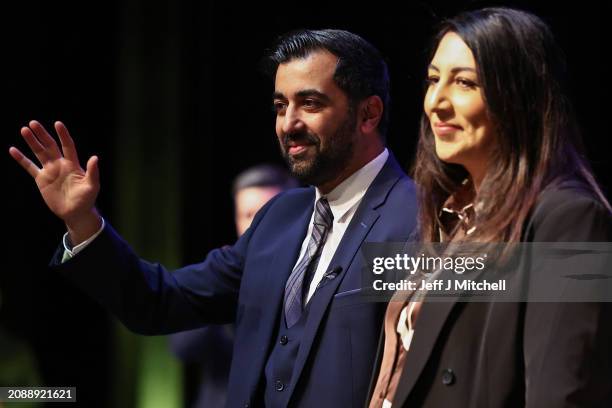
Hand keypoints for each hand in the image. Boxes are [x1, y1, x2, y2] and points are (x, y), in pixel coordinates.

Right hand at [9, 120, 101, 243]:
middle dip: (42, 134)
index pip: (68, 146)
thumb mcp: (92, 186)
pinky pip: (29, 167)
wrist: (75, 212)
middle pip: (50, 146)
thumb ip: (92, 172)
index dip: (63, 135)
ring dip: (32, 142)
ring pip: (39, 153)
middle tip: (33, 123)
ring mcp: (50, 171)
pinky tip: (13, 150)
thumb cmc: (87, 199)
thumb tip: (95, 157)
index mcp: (73, 164)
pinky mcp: (41, 179)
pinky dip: (21, 159)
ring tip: (24, 130)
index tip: (58, 124)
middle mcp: (60, 164)